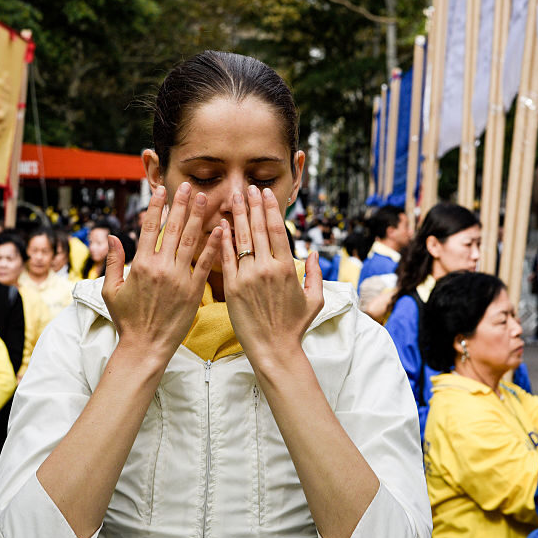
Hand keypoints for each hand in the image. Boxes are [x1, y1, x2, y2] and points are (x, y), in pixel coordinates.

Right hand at [102, 184, 222, 361]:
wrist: (145, 347)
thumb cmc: (127, 320)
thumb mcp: (111, 291)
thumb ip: (113, 262)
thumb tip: (113, 237)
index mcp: (140, 265)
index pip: (149, 228)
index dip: (157, 207)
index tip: (162, 190)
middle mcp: (160, 268)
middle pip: (173, 228)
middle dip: (181, 204)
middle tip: (189, 186)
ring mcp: (179, 278)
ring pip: (190, 241)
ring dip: (198, 217)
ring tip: (204, 198)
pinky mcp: (194, 291)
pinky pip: (206, 264)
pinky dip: (214, 246)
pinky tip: (221, 229)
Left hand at [220, 186, 323, 366]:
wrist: (273, 349)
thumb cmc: (294, 326)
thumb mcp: (314, 300)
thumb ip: (315, 274)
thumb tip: (313, 253)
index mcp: (287, 269)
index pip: (276, 230)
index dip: (270, 209)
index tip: (265, 193)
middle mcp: (266, 269)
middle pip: (258, 229)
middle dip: (252, 205)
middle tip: (247, 187)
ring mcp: (247, 277)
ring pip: (241, 239)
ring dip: (237, 215)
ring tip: (234, 197)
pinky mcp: (232, 288)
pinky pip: (225, 258)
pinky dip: (223, 240)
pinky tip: (221, 224)